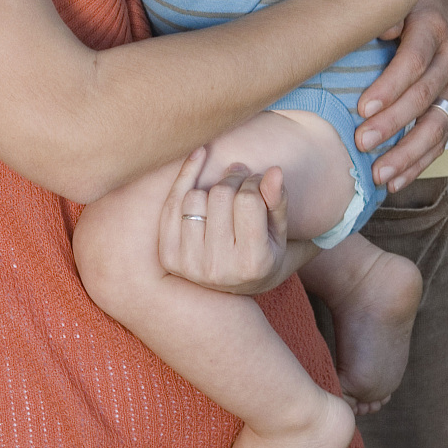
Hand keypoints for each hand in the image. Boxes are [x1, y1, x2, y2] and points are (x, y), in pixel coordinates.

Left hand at [156, 148, 292, 294]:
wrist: (230, 292)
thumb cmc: (261, 254)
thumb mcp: (278, 232)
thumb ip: (277, 201)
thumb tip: (274, 171)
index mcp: (253, 263)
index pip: (248, 199)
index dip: (254, 182)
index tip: (257, 182)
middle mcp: (219, 267)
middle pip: (219, 195)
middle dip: (232, 179)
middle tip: (240, 179)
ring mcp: (190, 264)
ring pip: (194, 197)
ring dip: (210, 189)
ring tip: (223, 196)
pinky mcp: (169, 256)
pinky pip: (172, 204)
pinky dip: (185, 175)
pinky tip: (200, 155)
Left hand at [357, 0, 447, 191]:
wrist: (441, 6)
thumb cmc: (402, 4)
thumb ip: (383, 12)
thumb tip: (377, 29)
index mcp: (434, 29)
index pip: (414, 61)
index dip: (389, 86)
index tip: (361, 108)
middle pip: (424, 98)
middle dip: (393, 124)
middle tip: (361, 142)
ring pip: (437, 127)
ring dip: (407, 154)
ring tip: (379, 175)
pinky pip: (440, 141)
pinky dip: (419, 164)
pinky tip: (396, 182)